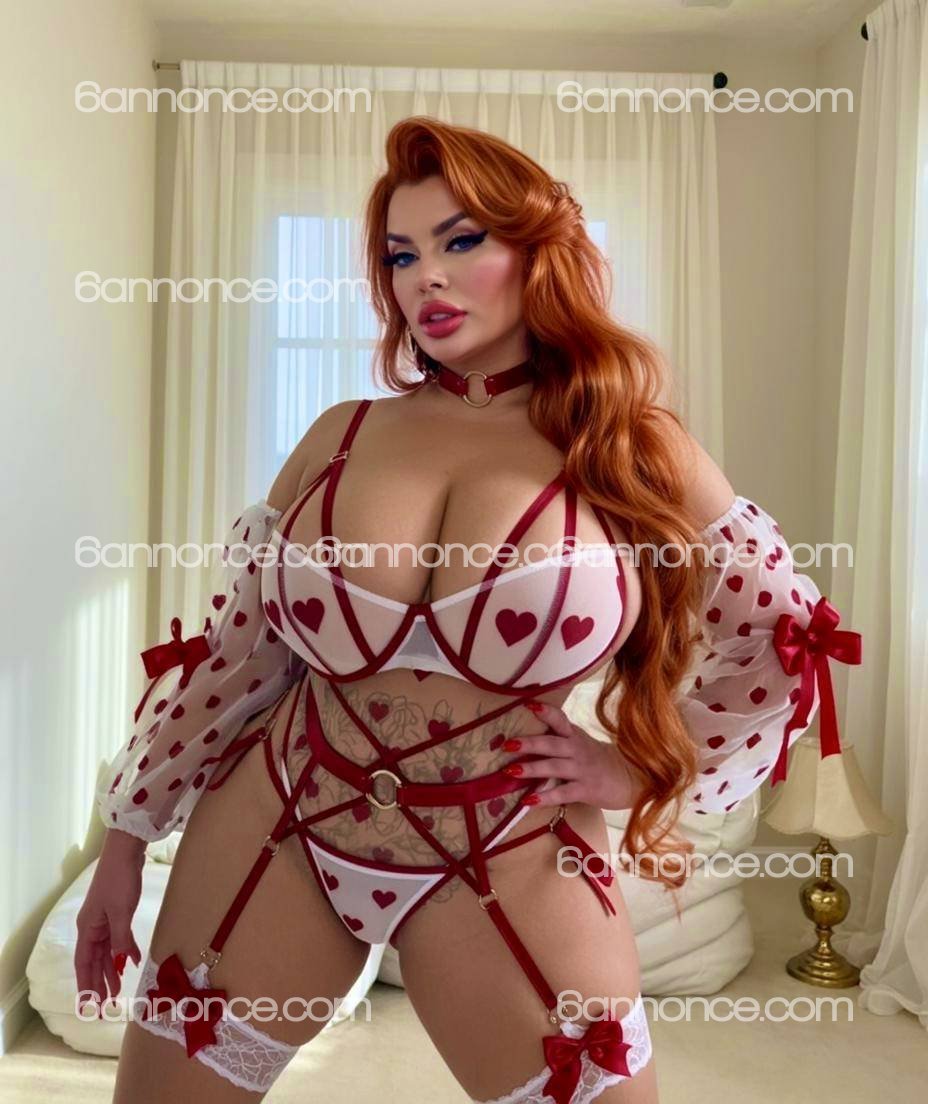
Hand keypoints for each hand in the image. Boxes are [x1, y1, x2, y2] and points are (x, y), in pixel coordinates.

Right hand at [74, 831, 144, 1016]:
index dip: (86, 984)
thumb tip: (122, 963)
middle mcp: (92, 926)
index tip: (89, 1004)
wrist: (126, 852)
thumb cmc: (119, 880)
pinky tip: (130, 960)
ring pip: (105, 951)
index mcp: (87, 928)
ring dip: (110, 969)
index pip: (84, 963)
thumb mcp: (120, 912)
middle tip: (106, 1003)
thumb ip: (121, 939)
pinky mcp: (116, 912)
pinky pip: (117, 938)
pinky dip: (123, 951)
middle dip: (99, 982)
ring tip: (117, 988)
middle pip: (94, 960)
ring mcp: (103, 919)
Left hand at [501, 701, 635, 810]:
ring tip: (510, 771)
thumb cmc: (595, 758)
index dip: (546, 712)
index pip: (560, 719)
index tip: (528, 704)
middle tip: (507, 744)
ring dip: (532, 769)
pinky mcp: (586, 790)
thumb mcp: (579, 742)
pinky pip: (563, 793)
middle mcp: (577, 749)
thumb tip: (523, 735)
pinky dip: (545, 797)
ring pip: (555, 767)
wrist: (628, 777)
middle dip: (529, 743)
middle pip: (552, 744)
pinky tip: (528, 801)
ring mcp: (582, 770)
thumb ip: (557, 737)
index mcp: (574, 735)